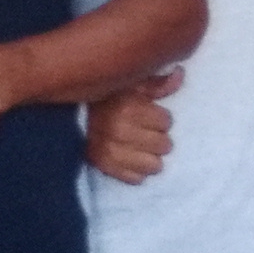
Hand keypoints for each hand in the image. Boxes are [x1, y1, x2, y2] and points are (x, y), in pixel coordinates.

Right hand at [84, 68, 181, 183]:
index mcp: (127, 107)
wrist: (74, 115)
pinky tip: (133, 161)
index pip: (166, 122)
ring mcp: (110, 151)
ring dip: (152, 158)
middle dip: (159, 138)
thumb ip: (157, 83)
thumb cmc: (109, 97)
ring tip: (144, 149)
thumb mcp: (132, 84)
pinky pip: (136, 178)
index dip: (161, 118)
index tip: (150, 115)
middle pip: (164, 145)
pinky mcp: (104, 167)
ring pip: (154, 165)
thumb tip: (180, 74)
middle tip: (147, 133)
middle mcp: (119, 130)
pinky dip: (137, 171)